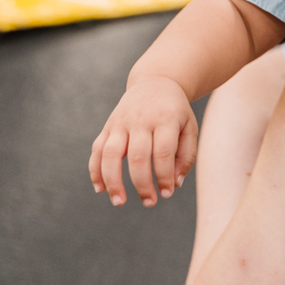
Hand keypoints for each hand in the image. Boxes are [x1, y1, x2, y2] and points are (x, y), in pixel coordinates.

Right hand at [88, 75, 197, 206]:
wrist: (156, 82)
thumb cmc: (175, 111)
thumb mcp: (189, 127)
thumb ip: (186, 155)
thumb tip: (175, 184)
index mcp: (165, 119)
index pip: (163, 152)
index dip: (164, 176)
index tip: (167, 193)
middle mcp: (141, 120)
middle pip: (137, 156)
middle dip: (142, 184)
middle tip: (150, 203)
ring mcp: (121, 122)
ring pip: (111, 153)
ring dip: (113, 181)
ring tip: (119, 202)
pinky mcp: (108, 126)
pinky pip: (97, 149)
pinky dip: (95, 170)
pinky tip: (99, 188)